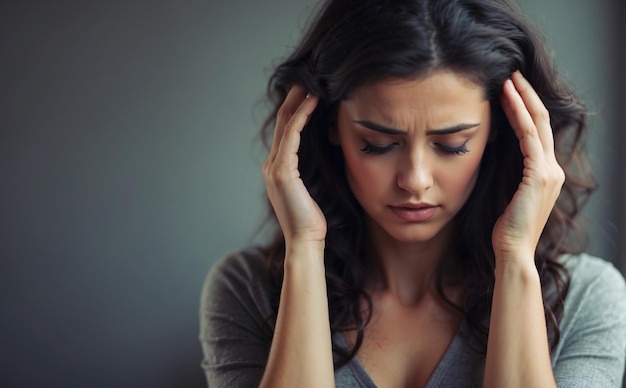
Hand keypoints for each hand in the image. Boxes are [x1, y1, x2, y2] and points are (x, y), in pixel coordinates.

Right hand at [263, 85, 326, 246]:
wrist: (306, 241)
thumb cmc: (313, 220)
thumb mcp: (314, 188)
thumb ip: (313, 169)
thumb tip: (328, 150)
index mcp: (279, 169)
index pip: (286, 130)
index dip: (296, 109)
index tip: (310, 91)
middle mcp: (272, 165)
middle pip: (282, 121)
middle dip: (295, 98)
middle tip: (309, 78)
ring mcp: (274, 168)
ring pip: (285, 123)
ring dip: (298, 101)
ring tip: (312, 84)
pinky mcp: (282, 171)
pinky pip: (292, 135)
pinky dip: (302, 116)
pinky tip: (314, 102)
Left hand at [492, 71, 564, 261]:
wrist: (512, 250)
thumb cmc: (504, 227)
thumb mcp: (507, 194)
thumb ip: (508, 174)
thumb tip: (493, 156)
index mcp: (545, 173)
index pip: (537, 131)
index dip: (524, 108)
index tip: (509, 90)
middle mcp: (552, 169)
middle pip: (542, 121)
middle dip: (526, 95)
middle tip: (511, 74)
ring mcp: (549, 171)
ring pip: (537, 123)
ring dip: (522, 98)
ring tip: (508, 78)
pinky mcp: (539, 175)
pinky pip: (529, 137)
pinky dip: (519, 115)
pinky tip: (507, 98)